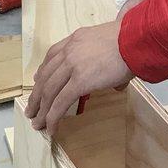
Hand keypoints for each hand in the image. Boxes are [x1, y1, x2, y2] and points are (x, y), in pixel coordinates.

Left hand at [25, 19, 132, 134]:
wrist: (135, 40)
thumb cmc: (130, 42)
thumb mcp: (109, 42)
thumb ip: (104, 58)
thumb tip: (115, 81)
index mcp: (75, 39)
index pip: (51, 56)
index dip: (43, 72)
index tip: (38, 82)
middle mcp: (69, 51)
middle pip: (45, 76)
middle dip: (37, 95)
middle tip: (32, 109)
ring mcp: (72, 66)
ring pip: (48, 91)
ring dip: (41, 110)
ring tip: (37, 123)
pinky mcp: (79, 81)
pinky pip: (60, 102)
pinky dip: (53, 117)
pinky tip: (51, 127)